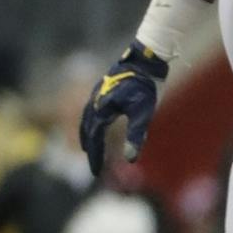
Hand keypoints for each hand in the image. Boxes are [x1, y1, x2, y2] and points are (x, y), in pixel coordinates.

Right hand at [78, 43, 168, 174]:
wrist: (145, 59)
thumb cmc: (146, 86)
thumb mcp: (144, 113)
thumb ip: (135, 135)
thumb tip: (130, 159)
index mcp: (101, 110)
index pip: (95, 139)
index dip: (96, 157)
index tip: (96, 173)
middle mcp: (94, 103)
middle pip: (87, 131)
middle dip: (91, 150)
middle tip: (95, 167)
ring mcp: (96, 95)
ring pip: (86, 120)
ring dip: (87, 137)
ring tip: (89, 149)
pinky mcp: (103, 89)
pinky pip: (91, 111)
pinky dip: (90, 123)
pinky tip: (97, 125)